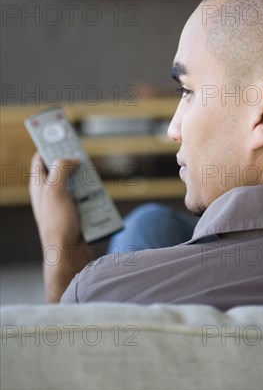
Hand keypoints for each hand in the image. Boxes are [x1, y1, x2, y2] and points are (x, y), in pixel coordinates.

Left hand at [29, 152, 91, 301]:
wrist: (70, 254)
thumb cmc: (57, 225)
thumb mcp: (55, 190)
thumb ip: (61, 169)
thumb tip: (70, 159)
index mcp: (39, 186)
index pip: (41, 159)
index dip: (49, 145)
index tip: (60, 135)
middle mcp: (50, 193)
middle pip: (63, 168)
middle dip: (74, 164)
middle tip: (82, 159)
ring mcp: (64, 202)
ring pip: (78, 182)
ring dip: (87, 182)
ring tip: (90, 185)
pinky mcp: (77, 212)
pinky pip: (88, 196)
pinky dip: (94, 195)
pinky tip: (96, 199)